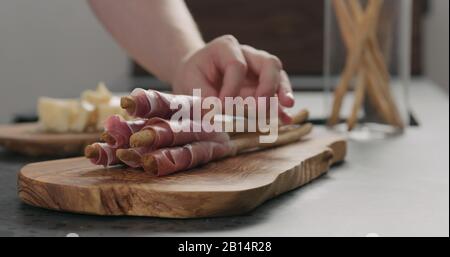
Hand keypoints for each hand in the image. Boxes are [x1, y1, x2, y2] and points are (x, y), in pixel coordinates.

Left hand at [172, 35, 294, 122]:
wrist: (195, 77)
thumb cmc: (193, 77)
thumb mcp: (191, 84)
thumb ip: (205, 98)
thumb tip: (220, 113)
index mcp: (226, 48)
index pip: (237, 65)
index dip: (232, 87)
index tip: (223, 105)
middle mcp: (248, 55)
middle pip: (268, 63)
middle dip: (268, 85)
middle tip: (262, 105)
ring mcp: (258, 70)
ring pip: (278, 76)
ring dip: (282, 94)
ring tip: (286, 108)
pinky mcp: (263, 87)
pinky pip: (277, 94)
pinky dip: (281, 108)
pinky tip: (286, 119)